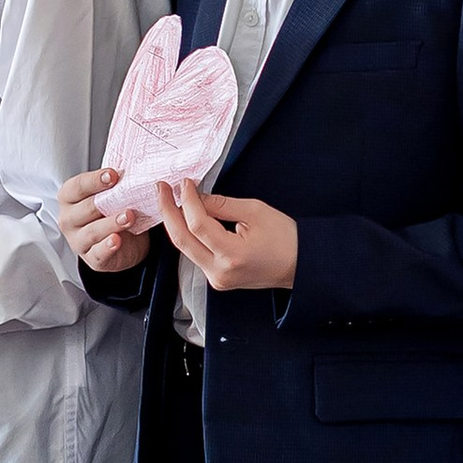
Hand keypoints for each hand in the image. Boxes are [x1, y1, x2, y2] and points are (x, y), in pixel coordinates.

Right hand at [58, 163, 148, 276]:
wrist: (126, 241)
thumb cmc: (113, 211)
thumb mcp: (112, 194)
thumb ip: (115, 183)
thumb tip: (132, 169)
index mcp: (69, 198)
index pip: (77, 186)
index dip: (95, 180)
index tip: (113, 175)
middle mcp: (69, 219)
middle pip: (84, 209)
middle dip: (105, 202)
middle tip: (125, 196)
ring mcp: (78, 240)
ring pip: (92, 232)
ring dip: (111, 223)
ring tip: (128, 217)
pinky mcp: (91, 258)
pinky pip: (98, 253)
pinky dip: (107, 247)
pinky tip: (117, 240)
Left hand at [158, 178, 297, 295]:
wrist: (301, 266)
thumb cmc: (286, 238)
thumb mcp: (255, 211)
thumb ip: (222, 204)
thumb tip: (197, 196)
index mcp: (232, 255)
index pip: (197, 224)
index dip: (187, 200)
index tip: (185, 183)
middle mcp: (219, 271)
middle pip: (181, 239)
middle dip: (168, 211)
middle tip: (161, 189)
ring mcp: (217, 278)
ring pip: (186, 248)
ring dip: (176, 222)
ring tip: (170, 199)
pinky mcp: (217, 279)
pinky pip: (195, 254)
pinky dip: (189, 234)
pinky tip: (185, 218)